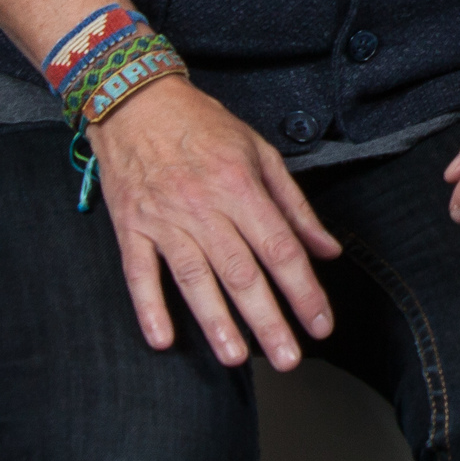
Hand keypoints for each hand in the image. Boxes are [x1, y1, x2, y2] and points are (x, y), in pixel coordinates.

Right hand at [90, 75, 343, 371]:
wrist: (136, 102)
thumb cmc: (204, 126)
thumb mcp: (260, 153)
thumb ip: (295, 205)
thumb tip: (328, 249)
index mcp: (241, 185)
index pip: (280, 247)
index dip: (304, 289)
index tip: (321, 324)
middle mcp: (204, 206)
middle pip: (241, 272)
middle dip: (268, 319)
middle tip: (288, 359)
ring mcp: (164, 219)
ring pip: (194, 278)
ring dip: (216, 322)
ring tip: (237, 358)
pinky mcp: (131, 228)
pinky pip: (140, 274)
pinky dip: (150, 308)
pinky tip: (164, 340)